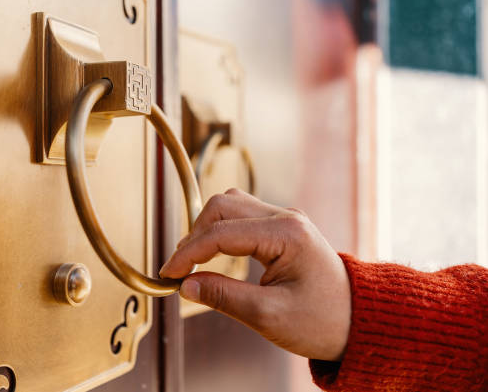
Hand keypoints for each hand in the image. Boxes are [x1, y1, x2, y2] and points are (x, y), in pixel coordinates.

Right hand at [159, 188, 350, 360]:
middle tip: (179, 268)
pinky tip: (211, 253)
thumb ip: (224, 297)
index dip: (188, 254)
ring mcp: (285, 219)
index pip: (221, 233)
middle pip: (223, 206)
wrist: (357, 320)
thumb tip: (186, 286)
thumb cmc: (322, 321)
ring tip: (192, 260)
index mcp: (286, 234)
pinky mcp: (282, 227)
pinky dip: (220, 231)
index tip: (168, 275)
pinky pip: (242, 216)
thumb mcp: (269, 316)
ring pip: (230, 205)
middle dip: (194, 236)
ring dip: (206, 228)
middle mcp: (286, 217)